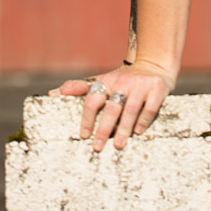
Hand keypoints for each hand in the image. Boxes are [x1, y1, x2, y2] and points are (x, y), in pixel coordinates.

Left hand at [50, 60, 175, 150]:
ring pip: (130, 109)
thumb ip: (79, 88)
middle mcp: (123, 82)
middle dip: (103, 128)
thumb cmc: (123, 79)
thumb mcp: (102, 80)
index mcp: (107, 81)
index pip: (92, 99)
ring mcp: (141, 85)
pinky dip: (143, 120)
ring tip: (118, 145)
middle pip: (111, 108)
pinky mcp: (157, 89)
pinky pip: (150, 107)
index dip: (87, 118)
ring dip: (123, 129)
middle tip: (97, 147)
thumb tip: (52, 94)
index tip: (83, 135)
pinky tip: (138, 132)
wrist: (154, 64)